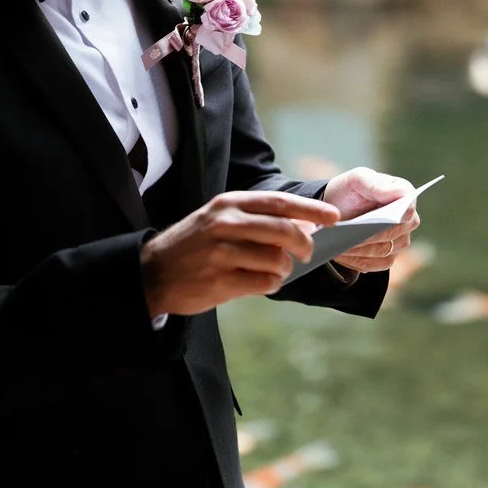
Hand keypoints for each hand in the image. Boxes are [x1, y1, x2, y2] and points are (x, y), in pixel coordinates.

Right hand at [143, 190, 339, 318]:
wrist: (152, 273)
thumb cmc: (194, 244)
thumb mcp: (218, 218)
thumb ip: (255, 218)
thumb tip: (304, 225)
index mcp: (228, 204)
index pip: (280, 203)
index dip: (311, 210)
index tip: (334, 217)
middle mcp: (225, 224)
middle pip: (284, 231)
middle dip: (304, 244)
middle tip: (307, 253)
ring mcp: (221, 253)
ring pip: (277, 260)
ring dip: (283, 269)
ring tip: (273, 271)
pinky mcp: (220, 282)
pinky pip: (264, 283)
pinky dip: (270, 284)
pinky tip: (261, 282)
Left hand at [321, 167, 420, 272]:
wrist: (336, 210)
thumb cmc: (350, 190)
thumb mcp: (357, 179)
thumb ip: (376, 184)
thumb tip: (402, 193)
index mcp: (405, 195)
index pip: (407, 209)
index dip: (393, 217)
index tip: (373, 221)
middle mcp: (408, 220)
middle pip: (395, 233)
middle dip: (370, 236)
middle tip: (348, 236)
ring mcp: (400, 240)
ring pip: (385, 251)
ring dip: (361, 250)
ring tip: (339, 245)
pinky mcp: (388, 257)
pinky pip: (377, 265)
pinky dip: (358, 260)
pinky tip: (342, 254)